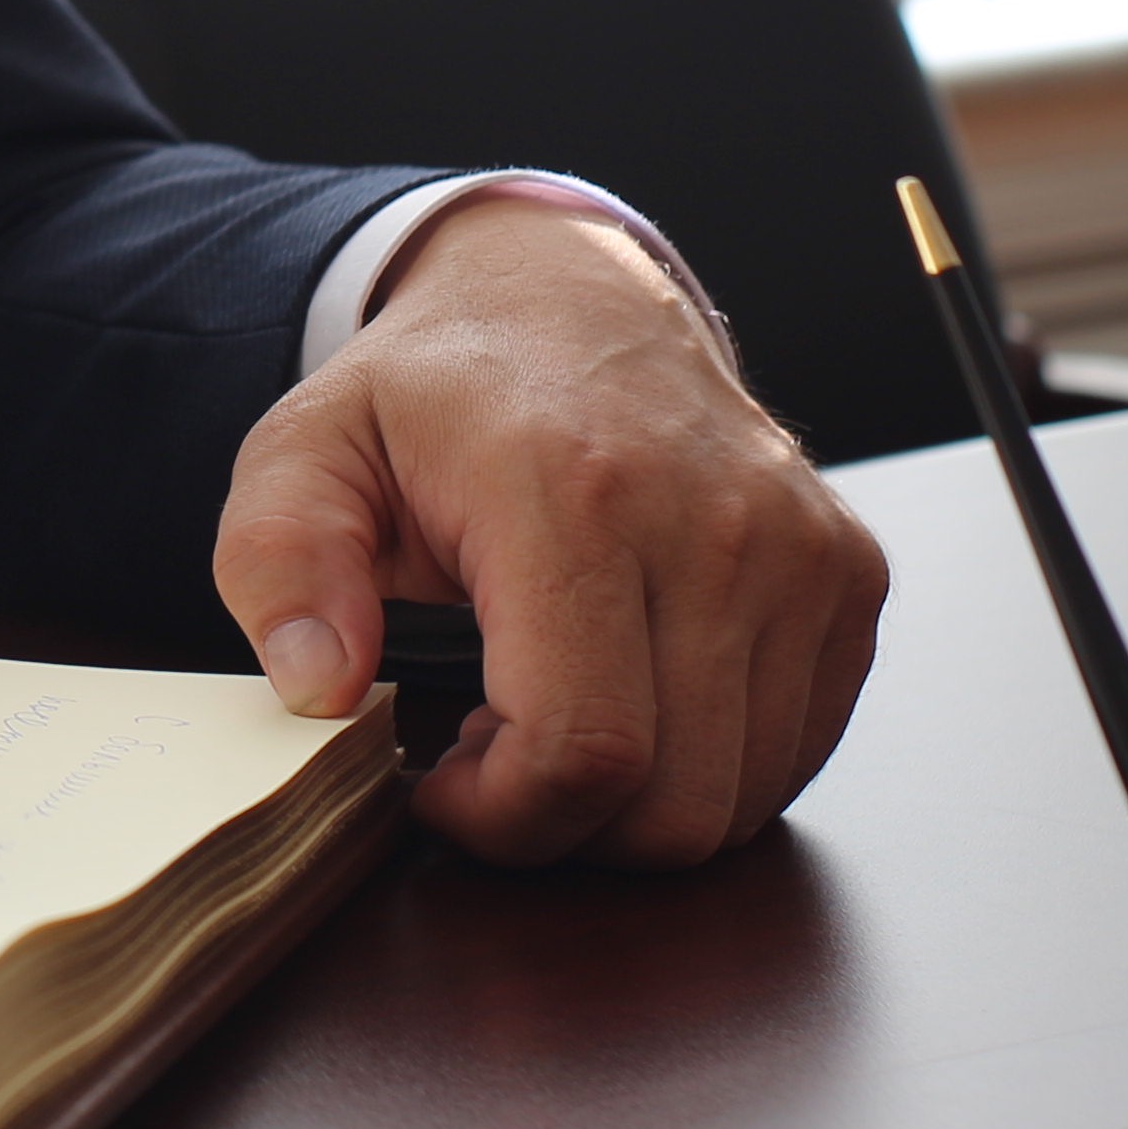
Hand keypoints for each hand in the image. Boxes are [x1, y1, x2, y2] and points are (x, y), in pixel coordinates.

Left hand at [212, 193, 884, 865]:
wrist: (568, 300)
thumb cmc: (431, 397)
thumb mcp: (304, 455)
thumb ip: (279, 564)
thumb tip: (318, 686)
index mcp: (571, 491)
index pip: (583, 748)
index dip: (503, 818)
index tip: (437, 780)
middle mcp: (714, 520)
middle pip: (673, 803)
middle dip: (565, 828)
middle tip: (489, 754)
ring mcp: (801, 548)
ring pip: (742, 798)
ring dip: (638, 803)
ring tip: (552, 714)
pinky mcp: (848, 574)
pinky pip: (797, 753)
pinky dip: (712, 765)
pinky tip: (632, 696)